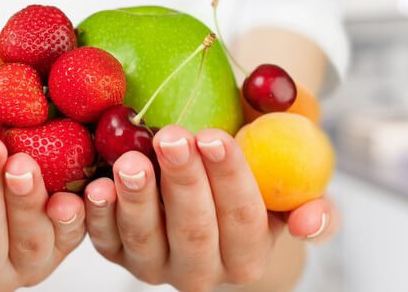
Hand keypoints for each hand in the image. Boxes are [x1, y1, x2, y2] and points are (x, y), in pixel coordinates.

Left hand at [83, 125, 338, 290]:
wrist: (208, 182)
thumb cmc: (254, 171)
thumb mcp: (292, 177)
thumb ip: (311, 195)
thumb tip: (309, 221)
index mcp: (249, 255)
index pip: (244, 218)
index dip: (231, 178)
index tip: (214, 137)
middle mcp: (203, 271)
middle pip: (194, 231)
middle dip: (183, 182)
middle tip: (172, 137)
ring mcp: (155, 265)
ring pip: (146, 239)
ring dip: (137, 200)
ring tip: (131, 161)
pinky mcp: (117, 253)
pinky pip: (105, 239)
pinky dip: (98, 216)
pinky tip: (96, 187)